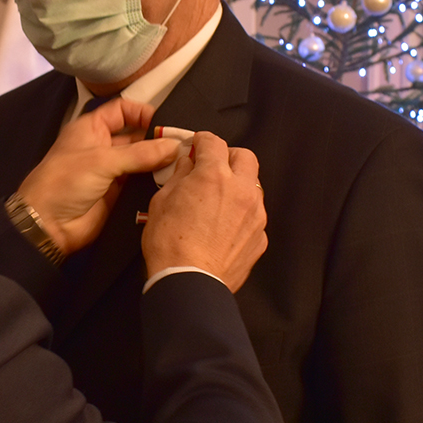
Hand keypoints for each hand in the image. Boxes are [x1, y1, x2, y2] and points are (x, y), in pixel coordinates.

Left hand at [16, 98, 180, 255]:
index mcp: (92, 128)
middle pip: (136, 136)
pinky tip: (173, 180)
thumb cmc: (64, 182)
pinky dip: (154, 181)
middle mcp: (102, 146)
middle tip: (183, 145)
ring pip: (141, 160)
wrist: (48, 225)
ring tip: (183, 162)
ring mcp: (110, 171)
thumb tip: (173, 146)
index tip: (164, 122)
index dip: (142, 112)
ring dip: (159, 161)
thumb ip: (140, 153)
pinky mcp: (117, 194)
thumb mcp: (102, 160)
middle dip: (157, 139)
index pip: (121, 110)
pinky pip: (140, 182)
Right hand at [142, 132, 266, 291]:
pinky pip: (254, 216)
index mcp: (214, 176)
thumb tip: (187, 164)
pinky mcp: (260, 237)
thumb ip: (179, 176)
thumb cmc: (169, 243)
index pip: (214, 142)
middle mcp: (241, 190)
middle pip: (245, 157)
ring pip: (253, 187)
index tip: (198, 144)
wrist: (189, 282)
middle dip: (229, 157)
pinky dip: (241, 214)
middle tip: (213, 166)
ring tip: (219, 200)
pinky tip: (224, 226)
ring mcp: (255, 215)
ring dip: (238, 186)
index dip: (203, 140)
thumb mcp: (162, 201)